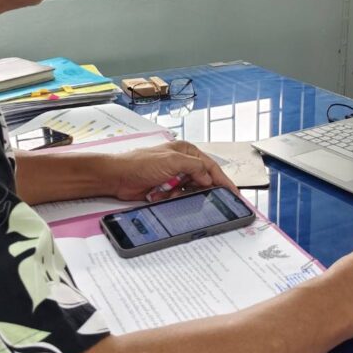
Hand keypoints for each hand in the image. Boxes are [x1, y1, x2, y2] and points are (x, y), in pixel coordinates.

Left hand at [104, 141, 237, 201]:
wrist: (118, 177)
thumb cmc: (141, 163)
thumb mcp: (172, 161)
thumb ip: (195, 167)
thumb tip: (208, 178)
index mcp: (186, 152)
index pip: (211, 167)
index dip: (223, 180)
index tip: (233, 193)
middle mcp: (182, 163)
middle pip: (202, 180)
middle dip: (200, 190)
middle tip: (208, 200)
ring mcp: (174, 176)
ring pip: (190, 191)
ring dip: (183, 194)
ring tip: (171, 193)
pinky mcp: (166, 188)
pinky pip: (178, 197)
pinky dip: (173, 199)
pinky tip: (162, 195)